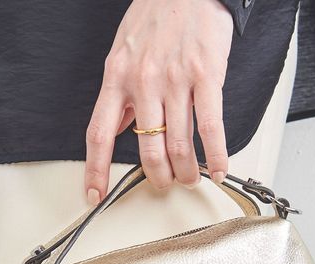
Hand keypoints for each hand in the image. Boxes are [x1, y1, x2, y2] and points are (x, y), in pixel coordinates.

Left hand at [85, 0, 233, 204]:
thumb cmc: (154, 19)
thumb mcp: (122, 54)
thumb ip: (120, 95)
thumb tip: (117, 129)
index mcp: (117, 78)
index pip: (99, 134)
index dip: (96, 169)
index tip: (95, 194)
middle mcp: (143, 82)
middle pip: (148, 150)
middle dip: (158, 177)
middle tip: (165, 184)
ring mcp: (175, 80)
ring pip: (179, 145)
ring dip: (187, 172)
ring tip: (190, 178)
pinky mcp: (206, 77)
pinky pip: (211, 128)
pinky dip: (217, 156)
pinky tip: (218, 169)